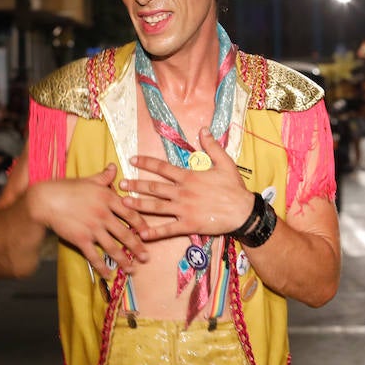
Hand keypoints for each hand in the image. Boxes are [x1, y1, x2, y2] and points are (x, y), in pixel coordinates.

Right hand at [29, 164, 148, 277]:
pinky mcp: (81, 239)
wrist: (45, 200)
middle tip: (146, 257)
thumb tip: (113, 167)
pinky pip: (94, 256)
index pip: (130, 213)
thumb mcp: (88, 180)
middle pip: (125, 233)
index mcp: (107, 198)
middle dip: (138, 247)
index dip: (141, 225)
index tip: (148, 233)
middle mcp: (103, 214)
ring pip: (113, 247)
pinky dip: (102, 267)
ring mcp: (93, 228)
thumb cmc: (65, 188)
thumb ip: (103, 177)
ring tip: (133, 269)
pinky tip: (108, 275)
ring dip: (124, 260)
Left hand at [121, 128, 255, 241]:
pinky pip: (168, 229)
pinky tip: (141, 233)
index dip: (146, 163)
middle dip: (135, 185)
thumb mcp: (225, 163)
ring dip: (138, 205)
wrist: (243, 211)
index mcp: (188, 177)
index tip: (132, 160)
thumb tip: (203, 130)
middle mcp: (182, 192)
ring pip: (156, 207)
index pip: (162, 167)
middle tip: (120, 184)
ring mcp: (183, 209)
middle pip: (154, 187)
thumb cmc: (234, 187)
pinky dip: (154, 232)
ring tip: (123, 204)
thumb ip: (211, 146)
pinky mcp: (188, 225)